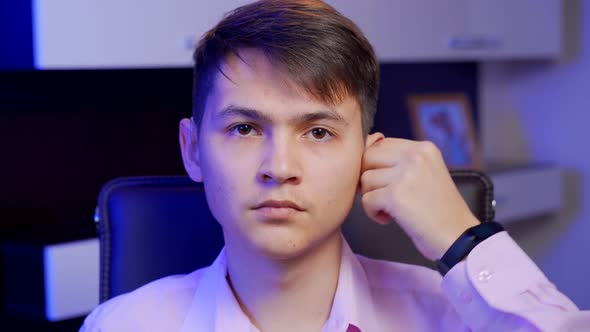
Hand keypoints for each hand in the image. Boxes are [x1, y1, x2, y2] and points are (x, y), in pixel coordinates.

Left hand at [359, 133, 479, 260]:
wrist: (459, 237)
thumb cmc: (440, 211)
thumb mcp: (426, 173)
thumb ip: (400, 160)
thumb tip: (368, 143)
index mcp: (424, 148)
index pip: (381, 144)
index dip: (374, 165)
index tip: (384, 183)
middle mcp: (416, 156)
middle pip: (368, 157)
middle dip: (369, 179)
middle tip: (382, 196)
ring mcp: (405, 175)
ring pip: (365, 179)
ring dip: (372, 197)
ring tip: (391, 210)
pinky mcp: (396, 196)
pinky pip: (366, 200)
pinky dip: (372, 213)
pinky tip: (389, 219)